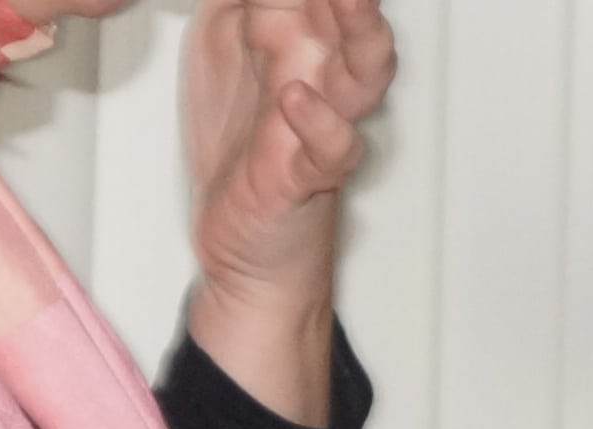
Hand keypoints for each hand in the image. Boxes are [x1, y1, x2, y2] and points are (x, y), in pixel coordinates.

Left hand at [181, 0, 393, 421]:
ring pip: (366, 71)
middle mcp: (326, 71)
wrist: (241, 240)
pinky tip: (298, 98)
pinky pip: (334, 149)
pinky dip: (321, 124)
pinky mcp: (311, 174)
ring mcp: (325, 120)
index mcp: (307, 32)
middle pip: (356, 13)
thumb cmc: (243, 142)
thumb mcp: (226, 40)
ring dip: (360, 31)